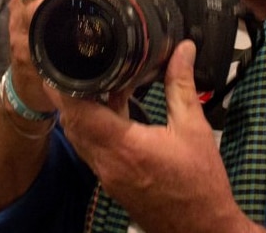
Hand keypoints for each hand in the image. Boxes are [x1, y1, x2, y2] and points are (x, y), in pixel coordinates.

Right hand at [7, 0, 89, 115]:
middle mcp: (26, 0)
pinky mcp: (23, 50)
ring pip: (32, 7)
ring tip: (73, 15)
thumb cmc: (57, 41)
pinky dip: (48, 41)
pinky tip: (62, 46)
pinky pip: (33, 41)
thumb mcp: (70, 12)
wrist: (35, 83)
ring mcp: (22, 25)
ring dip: (54, 8)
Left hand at [46, 41, 256, 232]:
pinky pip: (92, 148)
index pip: (78, 112)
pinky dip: (95, 126)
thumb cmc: (200, 184)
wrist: (202, 228)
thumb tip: (182, 50)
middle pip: (72, 122)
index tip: (63, 61)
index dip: (65, 85)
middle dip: (70, 93)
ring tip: (95, 80)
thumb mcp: (194, 128)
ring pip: (80, 136)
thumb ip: (181, 85)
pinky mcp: (112, 181)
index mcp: (123, 146)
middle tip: (76, 64)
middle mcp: (106, 162)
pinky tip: (115, 108)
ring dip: (81, 109)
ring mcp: (107, 174)